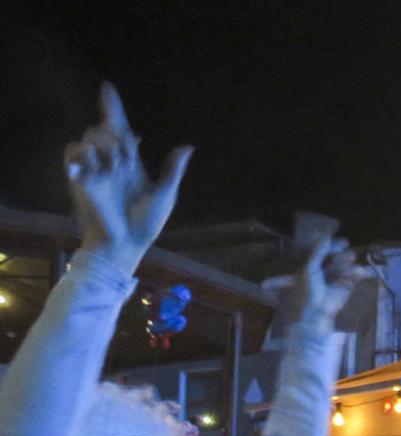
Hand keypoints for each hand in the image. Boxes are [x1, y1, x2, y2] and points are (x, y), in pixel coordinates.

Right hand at [64, 84, 192, 275]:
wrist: (126, 243)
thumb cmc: (146, 223)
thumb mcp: (166, 194)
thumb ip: (173, 170)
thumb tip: (188, 147)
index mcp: (130, 162)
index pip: (119, 127)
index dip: (112, 107)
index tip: (106, 87)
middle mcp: (109, 161)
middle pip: (104, 128)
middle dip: (116, 137)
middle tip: (127, 160)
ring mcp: (93, 169)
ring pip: (89, 136)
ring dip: (104, 148)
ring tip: (115, 170)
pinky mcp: (79, 178)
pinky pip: (71, 152)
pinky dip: (82, 154)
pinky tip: (94, 168)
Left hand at [295, 236, 374, 330]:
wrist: (316, 314)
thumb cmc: (308, 291)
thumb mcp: (310, 268)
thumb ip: (318, 252)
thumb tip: (326, 235)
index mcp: (309, 267)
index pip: (320, 252)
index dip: (327, 245)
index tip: (335, 238)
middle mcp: (322, 272)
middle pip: (333, 257)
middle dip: (339, 252)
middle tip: (346, 244)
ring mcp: (335, 280)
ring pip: (343, 266)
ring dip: (347, 260)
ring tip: (352, 256)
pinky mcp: (346, 288)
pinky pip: (353, 277)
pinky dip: (357, 273)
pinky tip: (361, 270)